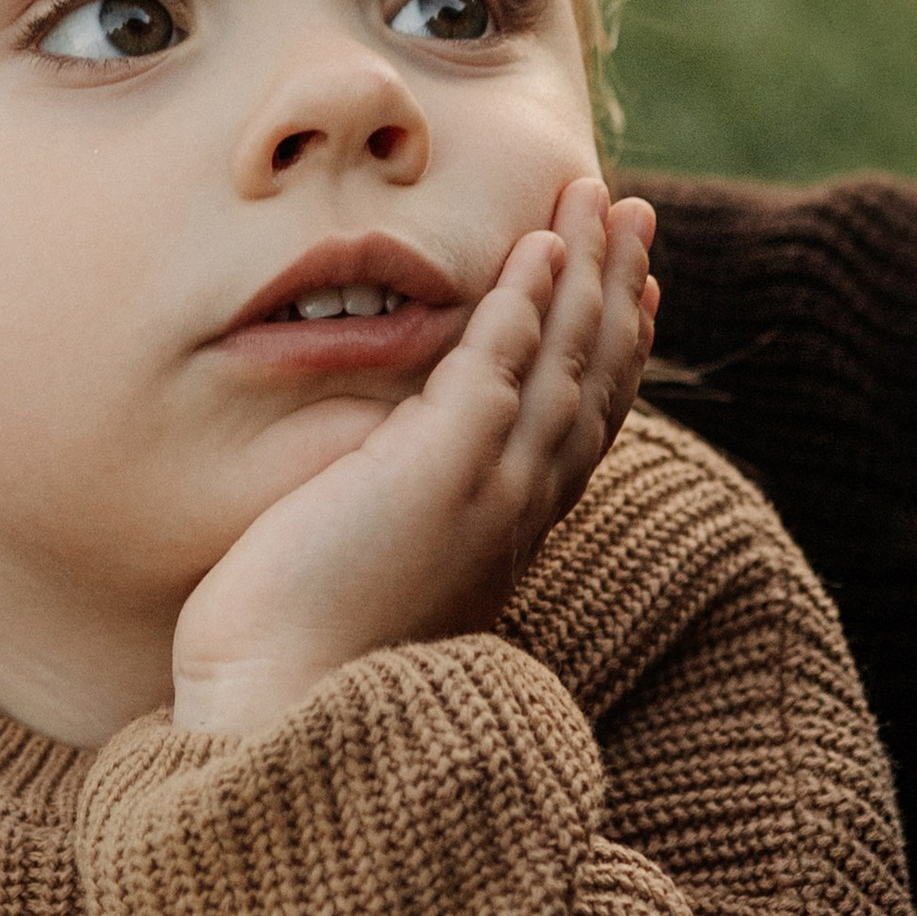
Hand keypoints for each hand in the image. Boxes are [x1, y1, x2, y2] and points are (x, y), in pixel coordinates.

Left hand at [173, 175, 657, 737]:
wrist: (279, 717)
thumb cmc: (297, 663)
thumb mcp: (369, 579)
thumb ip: (392, 522)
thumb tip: (369, 492)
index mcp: (504, 537)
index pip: (579, 426)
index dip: (613, 354)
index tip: (635, 296)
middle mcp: (516, 511)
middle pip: (594, 381)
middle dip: (620, 290)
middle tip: (637, 218)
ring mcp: (489, 489)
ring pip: (564, 358)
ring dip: (588, 269)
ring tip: (601, 198)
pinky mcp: (444, 470)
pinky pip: (501, 362)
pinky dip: (527, 300)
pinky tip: (539, 245)